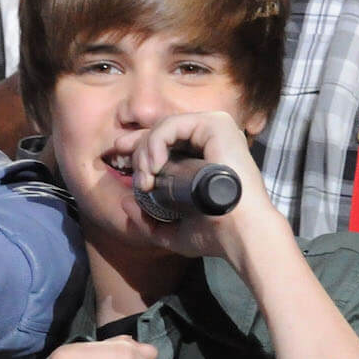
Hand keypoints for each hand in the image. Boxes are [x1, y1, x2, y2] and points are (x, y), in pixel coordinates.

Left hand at [130, 111, 291, 265]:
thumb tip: (125, 202)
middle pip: (160, 133)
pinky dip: (155, 143)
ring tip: (146, 180)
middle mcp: (211, 139)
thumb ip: (148, 220)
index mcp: (204, 156)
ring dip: (145, 153)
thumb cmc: (214, 233)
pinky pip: (172, 125)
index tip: (120, 155)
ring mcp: (215, 129)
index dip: (140, 146)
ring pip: (163, 128)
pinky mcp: (216, 125)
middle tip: (138, 180)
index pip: (165, 141)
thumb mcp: (173, 230)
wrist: (238, 233)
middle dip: (138, 151)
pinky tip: (154, 166)